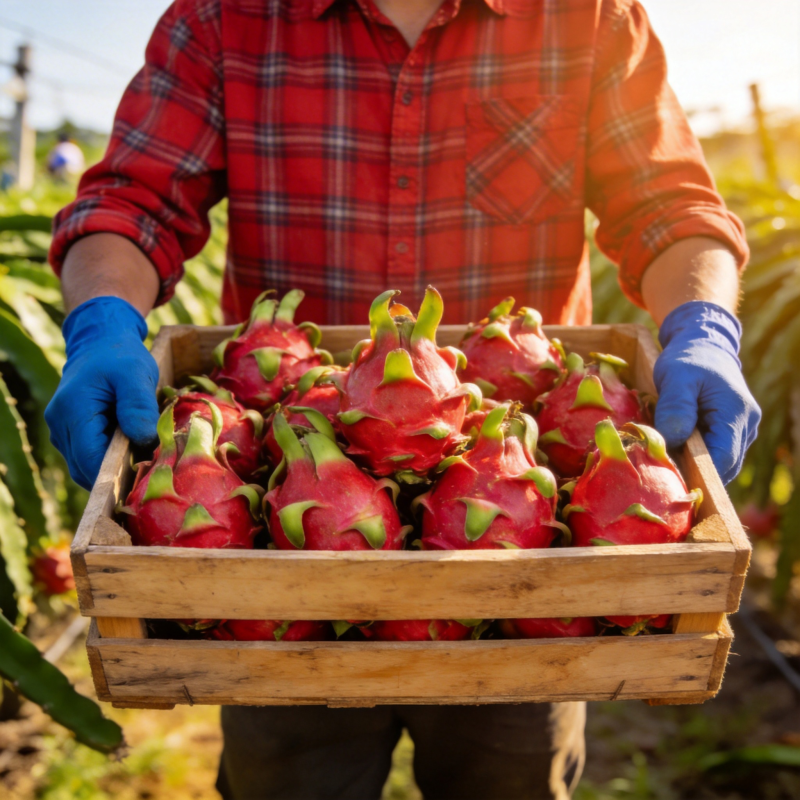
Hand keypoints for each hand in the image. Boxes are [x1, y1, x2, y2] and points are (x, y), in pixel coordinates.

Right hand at [45, 297, 159, 489]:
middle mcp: (59, 425)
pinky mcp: (69, 434)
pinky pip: (86, 458)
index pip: (89, 458)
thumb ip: (138, 406)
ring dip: (111, 470)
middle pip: (85, 468)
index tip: (145, 473)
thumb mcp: (136, 374)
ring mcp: (61, 431)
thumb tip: (143, 440)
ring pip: (84, 467)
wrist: (100, 342)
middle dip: (115, 475)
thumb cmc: (121, 357)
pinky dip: (107, 461)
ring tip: (142, 459)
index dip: (116, 474)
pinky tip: (131, 452)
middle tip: (149, 470)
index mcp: (72, 410)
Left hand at [653, 301, 759, 484]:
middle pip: (723, 466)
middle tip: (660, 476)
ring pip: (719, 462)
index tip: (669, 480)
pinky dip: (695, 456)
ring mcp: (742, 430)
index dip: (697, 475)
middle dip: (694, 474)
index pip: (723, 459)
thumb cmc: (688, 358)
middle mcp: (747, 426)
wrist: (702, 343)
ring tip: (664, 462)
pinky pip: (714, 453)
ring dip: (694, 466)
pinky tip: (674, 452)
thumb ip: (675, 408)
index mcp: (736, 414)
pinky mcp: (731, 431)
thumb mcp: (676, 377)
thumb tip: (673, 441)